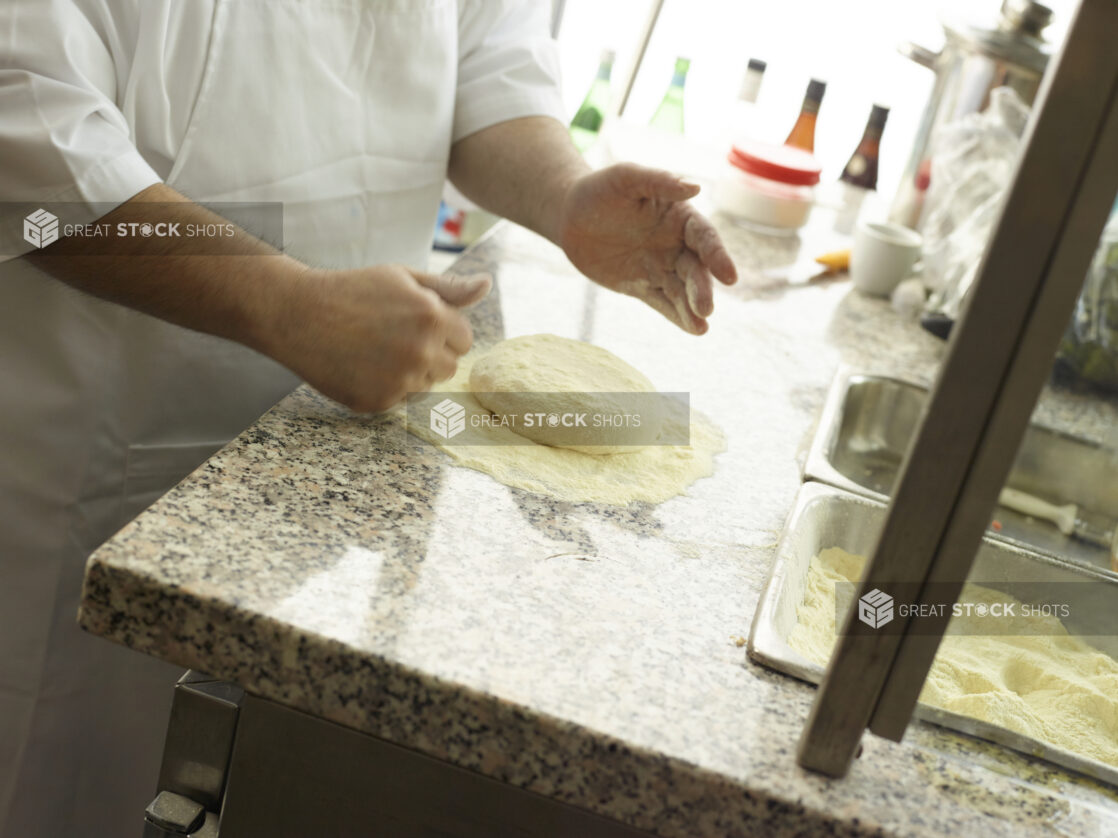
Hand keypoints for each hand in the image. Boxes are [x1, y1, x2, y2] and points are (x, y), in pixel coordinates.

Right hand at [269, 264, 490, 411]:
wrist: (297, 314)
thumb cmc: (352, 291)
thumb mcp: (402, 278)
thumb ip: (448, 288)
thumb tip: (486, 285)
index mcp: (432, 317)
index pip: (465, 339)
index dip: (442, 331)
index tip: (415, 325)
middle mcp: (421, 350)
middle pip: (450, 367)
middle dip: (431, 354)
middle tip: (393, 338)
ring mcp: (400, 379)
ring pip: (427, 386)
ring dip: (412, 374)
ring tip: (377, 351)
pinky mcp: (379, 402)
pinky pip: (400, 401)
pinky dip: (386, 388)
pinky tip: (362, 366)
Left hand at [556, 163, 737, 333]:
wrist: (570, 216)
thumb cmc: (600, 189)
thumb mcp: (626, 178)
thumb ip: (659, 181)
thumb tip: (695, 187)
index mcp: (679, 217)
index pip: (704, 237)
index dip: (717, 255)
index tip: (729, 276)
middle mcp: (676, 244)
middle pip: (695, 268)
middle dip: (702, 288)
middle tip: (706, 308)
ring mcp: (660, 267)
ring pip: (682, 290)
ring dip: (693, 307)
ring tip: (701, 325)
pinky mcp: (642, 286)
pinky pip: (663, 302)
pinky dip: (677, 315)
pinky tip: (694, 329)